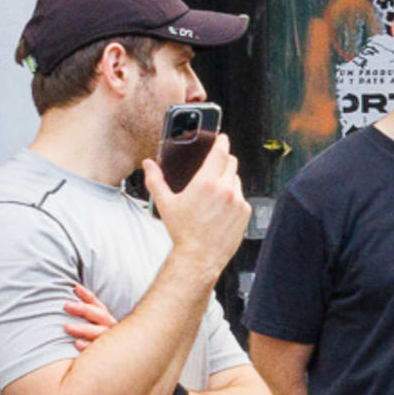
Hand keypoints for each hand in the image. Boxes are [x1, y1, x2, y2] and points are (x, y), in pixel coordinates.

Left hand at [62, 282, 115, 351]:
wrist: (122, 368)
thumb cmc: (101, 344)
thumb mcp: (98, 328)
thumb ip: (87, 316)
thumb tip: (72, 296)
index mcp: (108, 321)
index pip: (98, 306)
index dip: (88, 296)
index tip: (75, 287)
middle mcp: (112, 329)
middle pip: (99, 316)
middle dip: (82, 309)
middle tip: (65, 305)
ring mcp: (112, 343)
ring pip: (99, 333)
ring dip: (83, 328)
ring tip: (66, 326)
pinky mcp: (109, 357)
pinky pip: (98, 351)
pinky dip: (87, 346)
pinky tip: (76, 344)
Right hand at [148, 135, 249, 277]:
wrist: (200, 257)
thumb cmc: (183, 232)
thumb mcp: (165, 204)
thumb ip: (155, 180)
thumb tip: (148, 165)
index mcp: (206, 183)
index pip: (220, 152)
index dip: (222, 141)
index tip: (222, 137)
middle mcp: (225, 190)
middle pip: (231, 163)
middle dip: (224, 160)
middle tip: (216, 165)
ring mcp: (238, 202)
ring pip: (236, 180)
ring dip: (228, 180)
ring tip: (215, 194)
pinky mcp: (245, 213)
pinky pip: (241, 198)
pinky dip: (234, 198)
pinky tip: (221, 208)